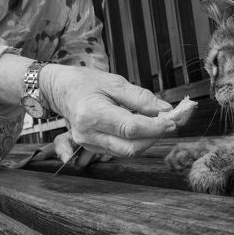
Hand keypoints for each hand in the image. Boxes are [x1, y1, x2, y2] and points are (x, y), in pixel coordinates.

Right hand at [41, 65, 175, 157]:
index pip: (131, 128)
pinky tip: (145, 128)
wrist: (60, 90)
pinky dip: (137, 142)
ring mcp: (89, 144)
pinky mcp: (93, 149)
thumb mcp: (113, 81)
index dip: (155, 127)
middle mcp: (89, 134)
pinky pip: (120, 151)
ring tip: (159, 123)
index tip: (173, 120)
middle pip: (131, 148)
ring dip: (148, 140)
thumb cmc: (85, 82)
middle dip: (154, 137)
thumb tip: (165, 109)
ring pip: (127, 152)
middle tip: (170, 123)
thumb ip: (140, 97)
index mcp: (92, 114)